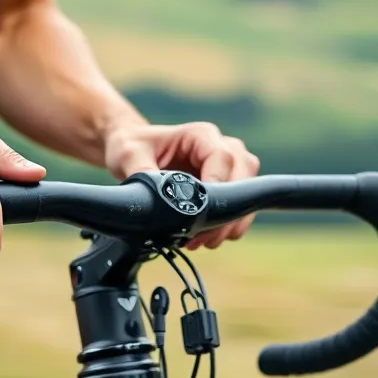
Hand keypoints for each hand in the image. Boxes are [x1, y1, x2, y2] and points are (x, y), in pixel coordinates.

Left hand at [103, 121, 260, 248]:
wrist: (136, 152)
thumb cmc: (133, 147)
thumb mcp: (129, 155)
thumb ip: (141, 171)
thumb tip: (155, 198)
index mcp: (201, 135)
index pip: (223, 158)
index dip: (218, 187)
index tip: (201, 213)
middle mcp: (223, 147)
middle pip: (244, 176)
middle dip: (227, 212)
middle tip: (202, 237)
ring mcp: (231, 166)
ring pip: (248, 194)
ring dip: (230, 223)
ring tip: (200, 241)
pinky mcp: (229, 186)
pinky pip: (241, 208)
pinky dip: (227, 227)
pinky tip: (204, 238)